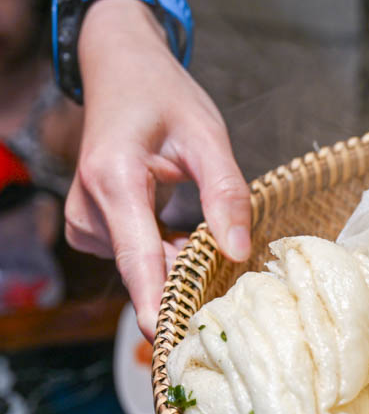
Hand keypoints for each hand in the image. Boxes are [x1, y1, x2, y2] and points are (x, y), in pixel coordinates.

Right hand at [64, 0, 250, 339]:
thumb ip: (225, 194)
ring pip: (143, 266)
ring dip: (180, 265)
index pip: (138, 258)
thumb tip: (238, 251)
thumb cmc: (164, 97)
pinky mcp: (93, 228)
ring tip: (211, 242)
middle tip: (236, 292)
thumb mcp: (207, 137)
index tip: (171, 343)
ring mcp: (86, 220)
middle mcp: (89, 205)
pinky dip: (166, 256)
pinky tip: (188, 240)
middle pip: (144, 268)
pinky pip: (137, 257)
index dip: (156, 304)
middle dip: (187, 284)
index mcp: (115, 179)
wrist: (119, 70)